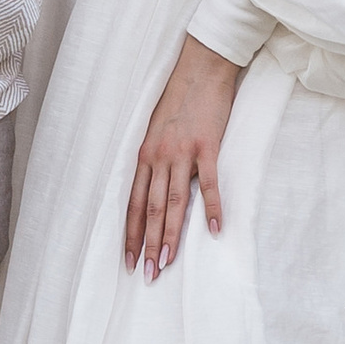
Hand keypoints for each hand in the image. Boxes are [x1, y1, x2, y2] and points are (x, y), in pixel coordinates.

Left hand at [124, 34, 243, 276]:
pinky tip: (215, 230)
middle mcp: (158, 157)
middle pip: (151, 209)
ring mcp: (183, 152)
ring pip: (173, 201)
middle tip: (147, 275)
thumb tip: (154, 189)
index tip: (129, 261)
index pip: (133, 203)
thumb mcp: (157, 130)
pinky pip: (210, 183)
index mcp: (144, 155)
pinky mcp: (208, 146)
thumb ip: (155, 159)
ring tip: (167, 262)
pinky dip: (212, 207)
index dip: (131, 234)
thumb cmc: (180, 99)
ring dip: (170, 235)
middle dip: (148, 244)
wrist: (201, 68)